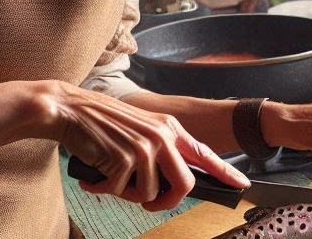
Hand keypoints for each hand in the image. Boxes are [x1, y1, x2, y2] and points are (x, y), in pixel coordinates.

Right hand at [34, 81, 248, 210]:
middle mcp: (163, 137)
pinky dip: (102, 189)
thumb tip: (172, 183)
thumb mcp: (142, 129)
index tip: (241, 185)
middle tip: (149, 203)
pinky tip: (94, 175)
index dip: (225, 172)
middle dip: (167, 202)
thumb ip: (161, 150)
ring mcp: (145, 148)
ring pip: (149, 194)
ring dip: (126, 193)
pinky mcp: (125, 159)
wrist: (71, 109)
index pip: (205, 154)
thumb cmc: (103, 123)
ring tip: (110, 176)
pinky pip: (120, 192)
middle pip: (184, 185)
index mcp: (170, 129)